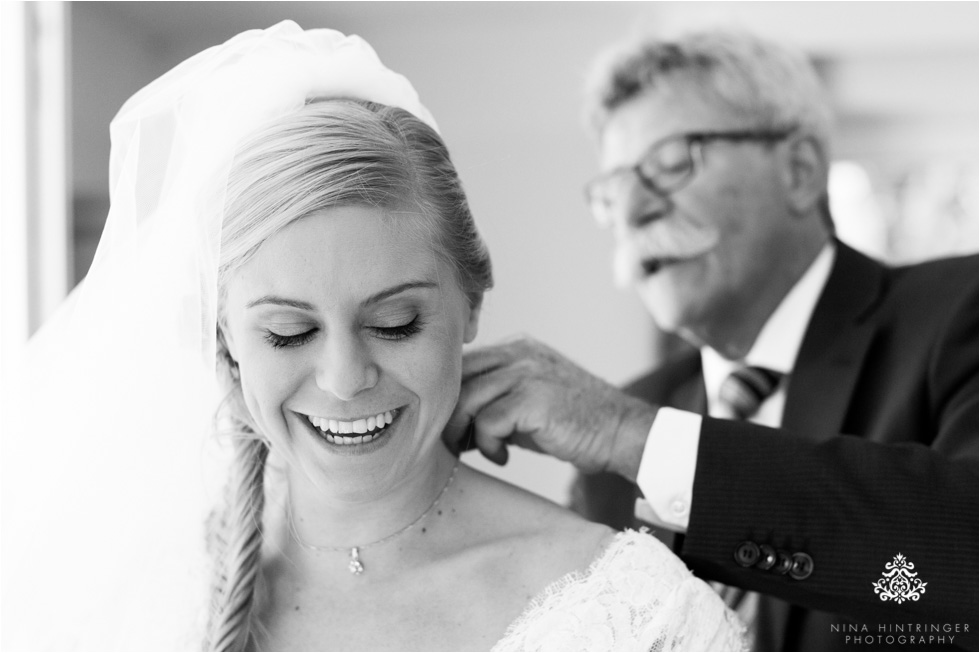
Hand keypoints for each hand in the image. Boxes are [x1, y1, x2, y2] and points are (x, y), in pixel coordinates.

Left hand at [444, 336, 657, 481]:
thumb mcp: (528, 401)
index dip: (450, 398)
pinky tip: (504, 458)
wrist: (620, 432)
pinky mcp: (533, 399)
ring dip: (466, 434)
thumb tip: (452, 421)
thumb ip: (494, 399)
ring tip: (483, 453)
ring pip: (468, 400)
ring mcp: (526, 373)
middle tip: (456, 445)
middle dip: (450, 415)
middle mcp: (519, 353)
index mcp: (516, 348)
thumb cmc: (573, 423)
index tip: (453, 428)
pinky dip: (489, 446)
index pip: (464, 365)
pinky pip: (488, 422)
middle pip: (459, 379)